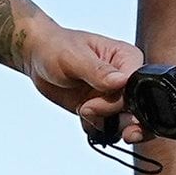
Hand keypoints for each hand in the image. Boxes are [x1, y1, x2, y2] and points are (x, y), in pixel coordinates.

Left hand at [23, 18, 142, 138]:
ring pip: (125, 122)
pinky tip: (82, 115)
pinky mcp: (103, 108)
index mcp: (127, 58)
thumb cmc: (56, 47)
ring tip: (83, 111)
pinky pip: (107, 127)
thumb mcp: (74, 57)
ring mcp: (115, 95)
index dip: (118, 102)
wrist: (38, 57)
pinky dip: (94, 126)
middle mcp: (126, 79)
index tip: (92, 103)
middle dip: (118, 119)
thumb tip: (121, 81)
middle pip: (137, 109)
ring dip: (103, 123)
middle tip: (91, 115)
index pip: (137, 88)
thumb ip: (98, 71)